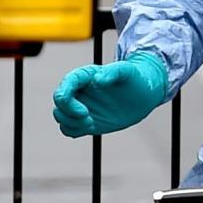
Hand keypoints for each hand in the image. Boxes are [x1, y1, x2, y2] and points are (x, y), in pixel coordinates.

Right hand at [52, 52, 167, 137]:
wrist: (143, 95)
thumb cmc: (134, 78)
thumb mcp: (127, 71)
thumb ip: (113, 72)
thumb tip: (98, 79)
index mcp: (84, 76)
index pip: (66, 84)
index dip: (66, 98)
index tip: (84, 111)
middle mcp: (78, 91)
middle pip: (59, 103)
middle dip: (68, 113)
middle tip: (89, 119)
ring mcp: (80, 106)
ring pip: (60, 116)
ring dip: (71, 123)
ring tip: (91, 123)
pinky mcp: (85, 121)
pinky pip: (69, 128)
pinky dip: (74, 130)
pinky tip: (91, 127)